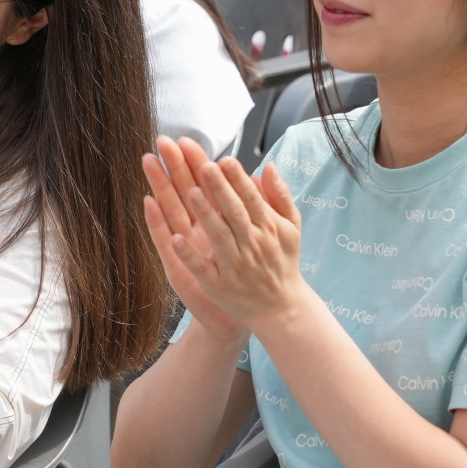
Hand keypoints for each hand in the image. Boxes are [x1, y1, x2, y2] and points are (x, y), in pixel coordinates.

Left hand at [143, 136, 306, 332]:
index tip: (223, 158)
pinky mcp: (219, 285)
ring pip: (218, 236)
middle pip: (232, 212)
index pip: (250, 198)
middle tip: (203, 165)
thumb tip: (268, 166)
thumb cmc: (282, 261)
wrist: (281, 308)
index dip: (237, 178)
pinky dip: (190, 255)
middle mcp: (251, 244)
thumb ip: (280, 196)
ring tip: (190, 192)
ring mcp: (234, 265)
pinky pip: (203, 269)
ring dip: (205, 215)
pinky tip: (176, 239)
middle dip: (218, 188)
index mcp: (267, 227)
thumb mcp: (290, 228)